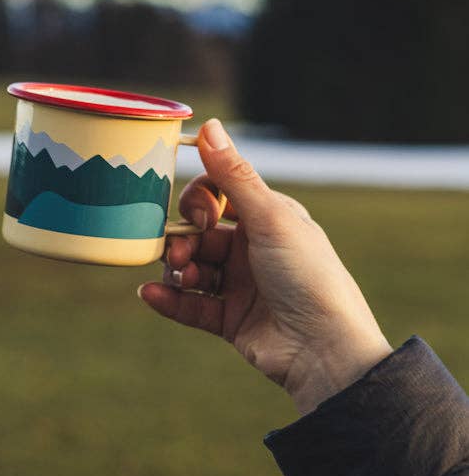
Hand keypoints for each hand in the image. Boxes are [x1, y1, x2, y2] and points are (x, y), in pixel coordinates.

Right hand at [138, 119, 392, 414]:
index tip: (199, 215)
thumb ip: (233, 175)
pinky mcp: (231, 320)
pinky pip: (190, 305)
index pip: (217, 194)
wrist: (325, 349)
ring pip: (191, 268)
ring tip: (179, 277)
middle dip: (181, 238)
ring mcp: (241, 285)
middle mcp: (253, 248)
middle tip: (179, 253)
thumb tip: (210, 125)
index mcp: (267, 217)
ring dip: (176, 269)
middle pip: (198, 233)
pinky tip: (150, 295)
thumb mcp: (271, 218)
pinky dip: (169, 299)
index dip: (199, 200)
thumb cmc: (307, 275)